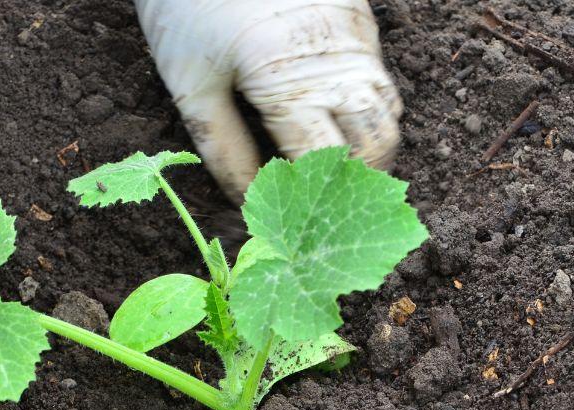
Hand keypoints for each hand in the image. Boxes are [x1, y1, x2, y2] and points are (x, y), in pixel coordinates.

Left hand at [136, 0, 402, 201]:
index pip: (323, 164)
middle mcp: (338, 59)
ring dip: (366, 144)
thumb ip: (223, 151)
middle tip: (318, 204)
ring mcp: (356, 34)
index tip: (290, 223)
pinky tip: (327, 118)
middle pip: (377, 143)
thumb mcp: (189, 86)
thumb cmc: (184, 3)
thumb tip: (248, 204)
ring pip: (388, 109)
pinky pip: (379, 76)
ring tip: (324, 169)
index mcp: (290, 82)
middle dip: (354, 179)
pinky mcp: (360, 15)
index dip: (310, 201)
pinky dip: (364, 107)